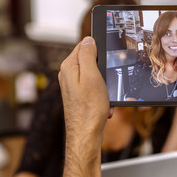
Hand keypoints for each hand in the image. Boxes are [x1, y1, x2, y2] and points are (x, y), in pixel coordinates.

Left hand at [57, 37, 108, 176]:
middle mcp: (68, 75)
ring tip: (105, 98)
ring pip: (95, 78)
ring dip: (105, 87)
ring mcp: (73, 87)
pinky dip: (103, 97)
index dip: (99, 49)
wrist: (86, 136)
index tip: (109, 55)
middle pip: (91, 62)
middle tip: (107, 82)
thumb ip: (88, 55)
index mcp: (69, 67)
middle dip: (104, 72)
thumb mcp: (92, 76)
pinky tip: (105, 107)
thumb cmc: (89, 110)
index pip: (84, 45)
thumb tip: (88, 40)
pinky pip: (95, 91)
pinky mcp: (79, 97)